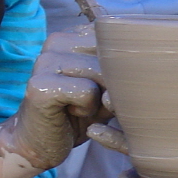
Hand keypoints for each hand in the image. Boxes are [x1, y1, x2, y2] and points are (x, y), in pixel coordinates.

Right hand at [0, 25, 111, 170]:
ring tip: (80, 106)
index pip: (116, 41)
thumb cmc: (79, 114)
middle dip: (113, 86)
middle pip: (111, 56)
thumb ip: (123, 72)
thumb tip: (138, 71)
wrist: (40, 142)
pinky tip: (71, 112)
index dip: (122, 71)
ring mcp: (45, 60)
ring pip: (101, 72)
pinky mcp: (40, 85)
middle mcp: (57, 41)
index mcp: (73, 35)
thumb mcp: (107, 88)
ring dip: (100, 99)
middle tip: (92, 102)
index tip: (102, 88)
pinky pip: (87, 92)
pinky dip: (87, 109)